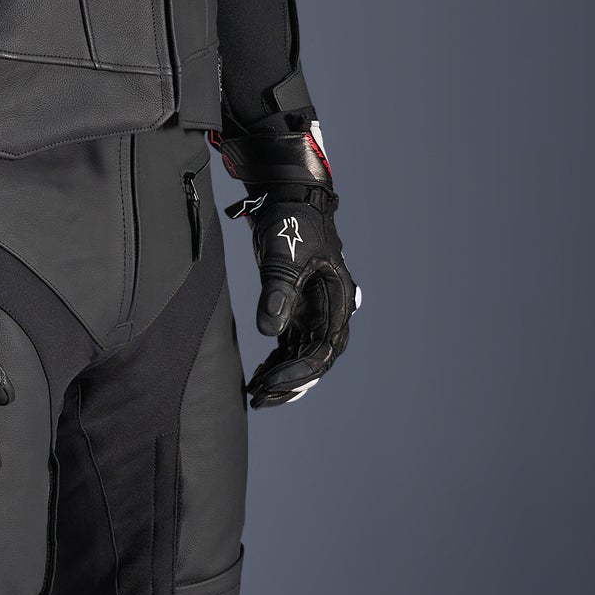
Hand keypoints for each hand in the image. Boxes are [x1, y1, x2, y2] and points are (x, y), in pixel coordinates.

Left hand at [211, 119, 361, 410]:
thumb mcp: (282, 256)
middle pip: (316, 359)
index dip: (299, 372)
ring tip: (256, 394)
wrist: (286, 196)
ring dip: (282, 376)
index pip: (324, 350)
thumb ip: (277, 293)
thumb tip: (269, 332)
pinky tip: (259, 375)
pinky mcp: (298, 307)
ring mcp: (314, 310)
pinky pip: (292, 344)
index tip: (271, 384)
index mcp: (337, 300)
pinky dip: (277, 361)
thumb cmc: (290, 222)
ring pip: (303, 356)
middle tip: (261, 398)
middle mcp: (330, 310)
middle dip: (290, 382)